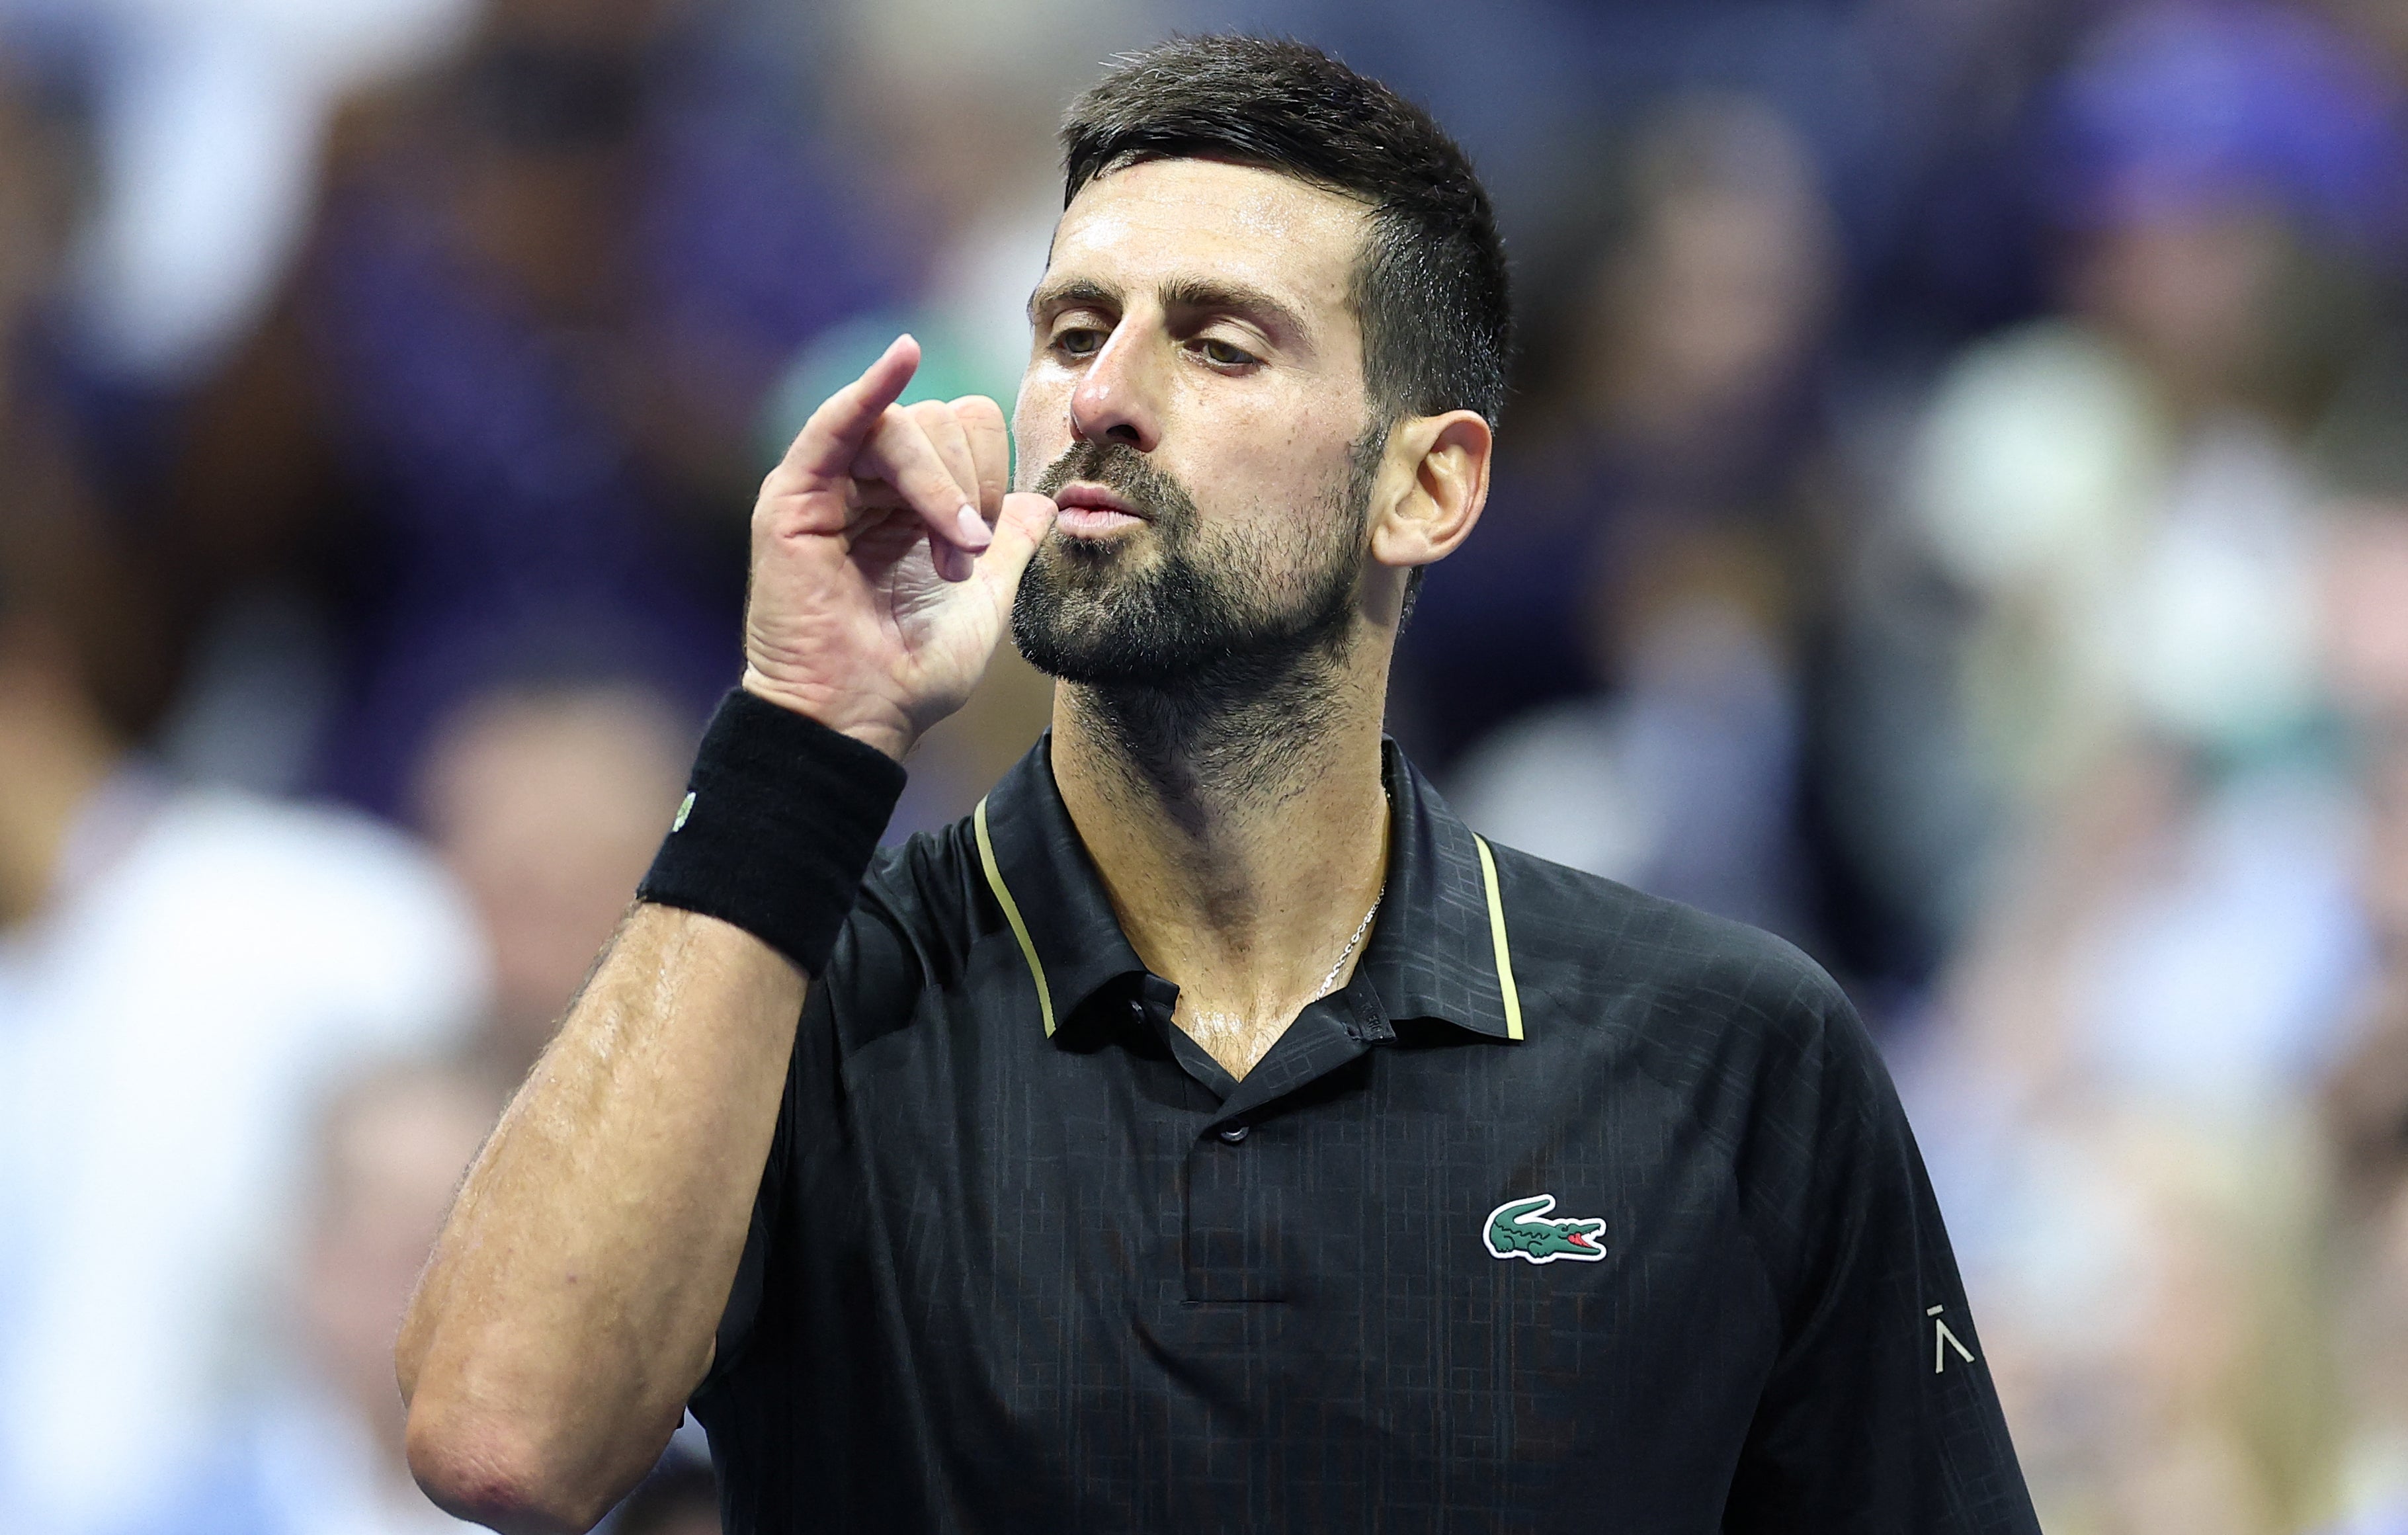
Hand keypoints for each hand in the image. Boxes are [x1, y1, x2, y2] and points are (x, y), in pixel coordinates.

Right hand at [740, 336, 1055, 759]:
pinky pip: (836, 421)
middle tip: (965, 554)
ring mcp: (829, 487)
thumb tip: (1044, 499)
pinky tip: (903, 357)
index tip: (990, 540)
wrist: (858, 718)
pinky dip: (871, 387)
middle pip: (940, 422)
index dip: (994, 472)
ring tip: (949, 552)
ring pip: (904, 428)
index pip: (966, 432)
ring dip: (941, 486)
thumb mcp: (986, 601)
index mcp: (911, 503)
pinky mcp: (796, 497)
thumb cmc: (911, 673)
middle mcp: (868, 486)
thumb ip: (1012, 544)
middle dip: (971, 485)